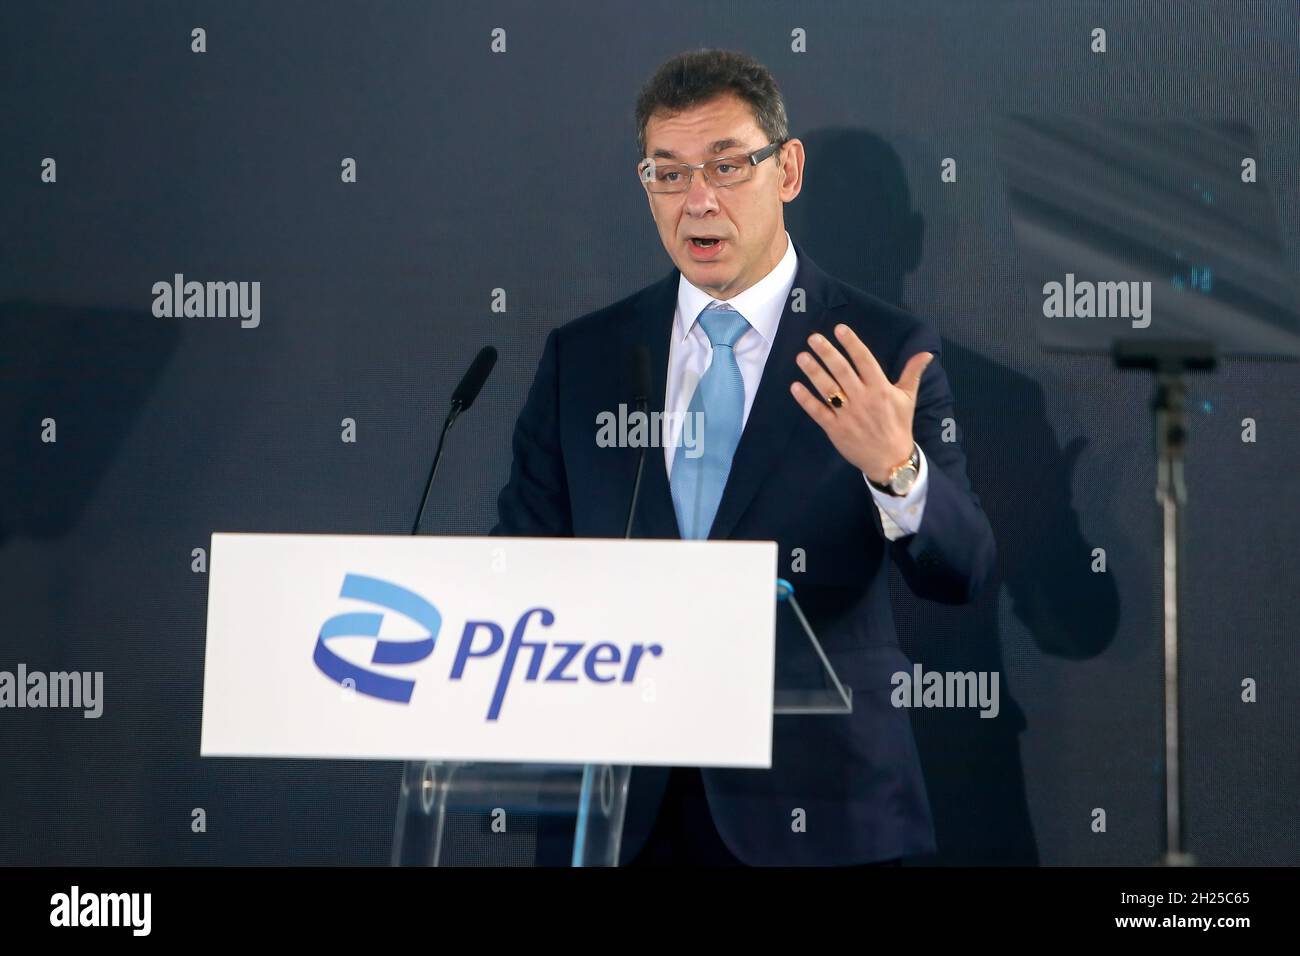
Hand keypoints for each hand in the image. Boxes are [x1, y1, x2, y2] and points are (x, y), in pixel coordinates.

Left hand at [790, 323, 932, 483]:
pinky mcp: (835, 429)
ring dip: (814, 372)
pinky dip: (806, 400)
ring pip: (828, 389)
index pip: (864, 360)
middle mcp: (863, 399)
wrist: (890, 459)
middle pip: (842, 371)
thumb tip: (926, 353)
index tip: (839, 329)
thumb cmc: (899, 425)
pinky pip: (818, 412)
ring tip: (802, 357)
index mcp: (880, 389)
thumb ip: (912, 373)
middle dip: (827, 353)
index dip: (852, 344)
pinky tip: (795, 386)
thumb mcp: (908, 398)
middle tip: (813, 338)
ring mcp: (847, 414)